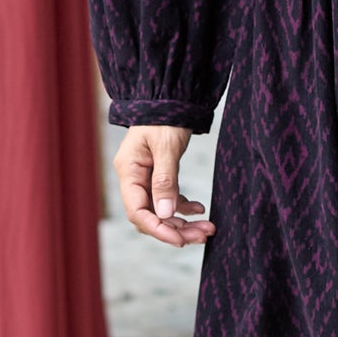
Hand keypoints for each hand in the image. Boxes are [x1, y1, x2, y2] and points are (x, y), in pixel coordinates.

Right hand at [113, 124, 215, 246]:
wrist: (171, 96)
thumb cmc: (166, 116)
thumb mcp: (167, 147)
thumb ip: (165, 180)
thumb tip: (164, 214)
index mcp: (129, 171)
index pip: (137, 211)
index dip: (158, 229)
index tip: (181, 240)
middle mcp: (133, 177)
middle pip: (150, 215)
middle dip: (176, 229)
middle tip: (204, 235)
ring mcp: (145, 177)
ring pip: (161, 210)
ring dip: (183, 222)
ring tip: (208, 228)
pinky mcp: (158, 174)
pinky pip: (168, 199)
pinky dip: (184, 206)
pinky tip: (200, 210)